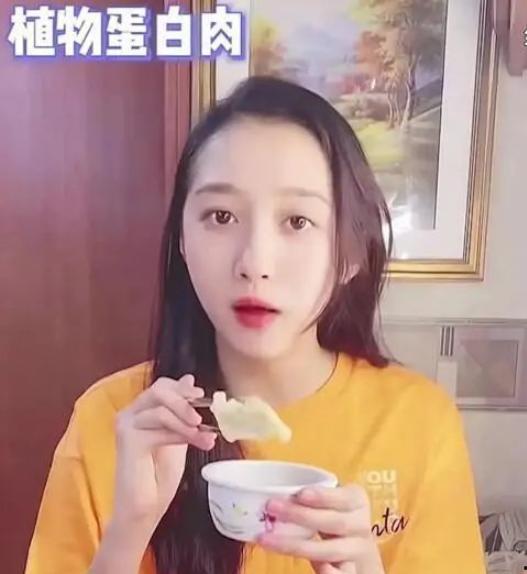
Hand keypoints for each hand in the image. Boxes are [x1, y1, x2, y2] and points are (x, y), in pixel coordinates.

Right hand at [111, 374, 216, 531]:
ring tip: (205, 438)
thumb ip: (182, 411)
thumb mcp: (179, 435)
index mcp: (141, 411)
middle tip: (201, 418)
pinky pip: (160, 426)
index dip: (183, 389)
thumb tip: (190, 380)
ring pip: (161, 409)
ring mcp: (126, 425)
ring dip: (188, 423)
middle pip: (159, 390)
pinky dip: (182, 433)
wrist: (145, 509)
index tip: (203, 397)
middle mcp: (129, 413)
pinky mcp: (128, 438)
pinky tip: (196, 442)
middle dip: (184, 401)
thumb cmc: (159, 476)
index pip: (161, 385)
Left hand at [258, 485, 383, 573]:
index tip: (300, 494)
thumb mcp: (329, 499)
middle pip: (333, 522)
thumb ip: (308, 497)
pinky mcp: (350, 569)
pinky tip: (318, 569)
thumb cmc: (333, 512)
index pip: (342, 496)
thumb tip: (268, 495)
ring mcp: (356, 550)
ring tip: (268, 540)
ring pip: (329, 550)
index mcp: (357, 500)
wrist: (354, 542)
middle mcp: (361, 524)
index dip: (322, 496)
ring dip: (296, 545)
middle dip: (300, 515)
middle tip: (271, 507)